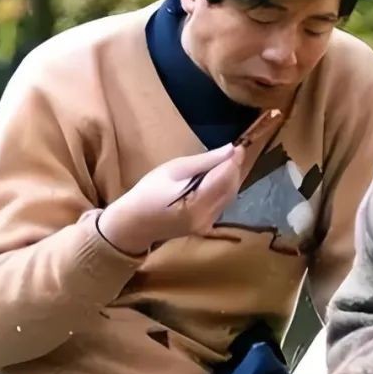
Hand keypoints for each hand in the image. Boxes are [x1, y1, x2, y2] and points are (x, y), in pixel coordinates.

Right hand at [98, 143, 246, 254]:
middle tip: (233, 151)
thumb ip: (204, 162)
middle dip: (234, 169)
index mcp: (198, 203)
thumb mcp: (173, 170)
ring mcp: (207, 225)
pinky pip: (222, 205)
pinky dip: (223, 190)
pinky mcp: (206, 227)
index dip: (235, 161)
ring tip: (225, 163)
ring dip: (230, 179)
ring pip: (229, 198)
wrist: (133, 224)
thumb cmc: (148, 192)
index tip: (239, 146)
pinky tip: (216, 180)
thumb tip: (230, 150)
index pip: (226, 178)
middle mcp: (207, 217)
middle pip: (231, 189)